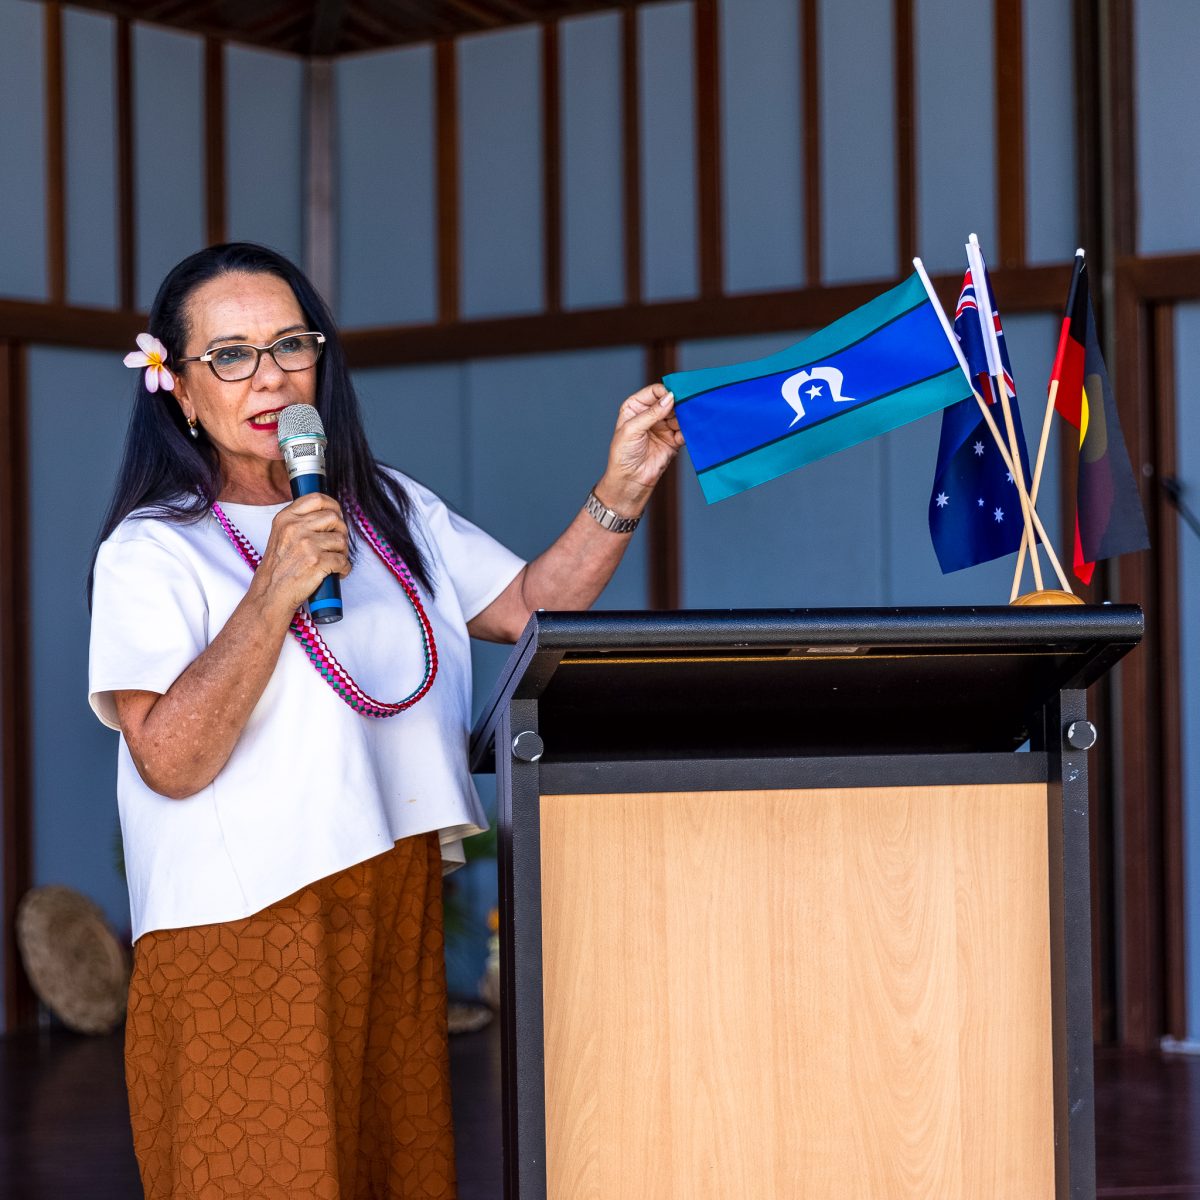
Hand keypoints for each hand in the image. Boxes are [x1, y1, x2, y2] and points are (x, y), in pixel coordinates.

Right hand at [249, 493, 350, 622]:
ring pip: (341, 539)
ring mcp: (306, 544)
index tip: (337, 515)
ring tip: (335, 560)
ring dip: (343, 551)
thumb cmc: (278, 567)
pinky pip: (343, 560)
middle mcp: (295, 528)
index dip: (333, 505)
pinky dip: (344, 568)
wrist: (271, 593)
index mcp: (286, 518)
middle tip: (337, 545)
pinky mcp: (317, 562)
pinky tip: (337, 572)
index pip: (317, 498)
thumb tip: (329, 514)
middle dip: (341, 531)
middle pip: (334, 518)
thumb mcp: (281, 535)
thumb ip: (299, 522)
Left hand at [597, 383, 683, 514]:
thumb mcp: (632, 429)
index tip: (676, 395)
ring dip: (685, 417)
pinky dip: (689, 430)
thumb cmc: (623, 454)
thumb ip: (651, 413)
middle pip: (670, 402)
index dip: (665, 391)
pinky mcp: (673, 440)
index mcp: (636, 407)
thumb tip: (670, 397)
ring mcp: (663, 427)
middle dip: (679, 403)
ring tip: (689, 419)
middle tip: (688, 404)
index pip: (654, 392)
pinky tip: (690, 429)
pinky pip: (684, 430)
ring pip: (679, 415)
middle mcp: (650, 414)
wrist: (630, 481)